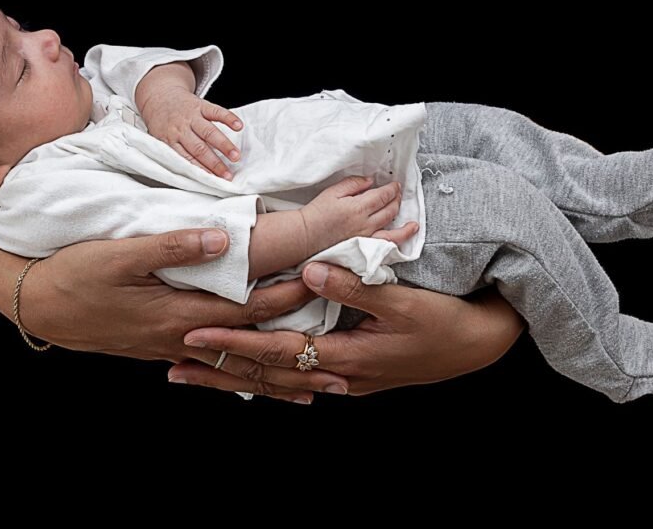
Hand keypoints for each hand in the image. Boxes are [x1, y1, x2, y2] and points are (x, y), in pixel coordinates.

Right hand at [20, 229, 349, 403]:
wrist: (39, 304)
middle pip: (254, 352)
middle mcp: (183, 337)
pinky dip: (242, 380)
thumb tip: (223, 237)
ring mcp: (173, 348)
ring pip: (236, 370)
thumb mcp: (121, 253)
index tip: (327, 292)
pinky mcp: (162, 349)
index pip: (250, 307)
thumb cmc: (77, 274)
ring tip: (317, 392)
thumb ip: (174, 246)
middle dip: (301, 361)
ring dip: (279, 382)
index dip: (291, 298)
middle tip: (345, 371)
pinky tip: (257, 387)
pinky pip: (214, 370)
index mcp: (180, 312)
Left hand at [140, 87, 242, 179]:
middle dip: (215, 163)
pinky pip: (216, 111)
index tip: (213, 181)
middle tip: (228, 174)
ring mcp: (191, 116)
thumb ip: (174, 153)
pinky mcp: (201, 105)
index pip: (187, 159)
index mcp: (169, 140)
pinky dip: (228, 118)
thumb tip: (190, 173)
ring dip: (224, 145)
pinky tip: (239, 126)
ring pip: (209, 132)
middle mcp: (180, 128)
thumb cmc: (162, 122)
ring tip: (236, 156)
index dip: (201, 170)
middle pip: (199, 148)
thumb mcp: (160, 139)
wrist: (159, 96)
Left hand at [168, 262, 524, 395]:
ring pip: (280, 381)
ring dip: (237, 378)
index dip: (233, 343)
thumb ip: (354, 286)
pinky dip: (269, 378)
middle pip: (267, 376)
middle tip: (173, 364)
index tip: (193, 334)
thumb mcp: (403, 301)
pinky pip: (301, 378)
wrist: (479, 344)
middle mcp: (339, 376)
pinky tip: (251, 379)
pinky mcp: (353, 374)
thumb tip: (307, 272)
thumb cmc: (444, 322)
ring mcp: (346, 380)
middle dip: (220, 371)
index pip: (276, 352)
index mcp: (346, 358)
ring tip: (196, 373)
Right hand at [301, 176, 419, 252]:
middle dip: (397, 200)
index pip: (384, 195)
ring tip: (411, 221)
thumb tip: (370, 181)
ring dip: (403, 221)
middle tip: (398, 195)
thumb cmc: (316, 213)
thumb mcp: (333, 191)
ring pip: (393, 228)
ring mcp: (367, 237)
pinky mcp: (364, 249)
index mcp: (359, 206)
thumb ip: (354, 184)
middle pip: (391, 209)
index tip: (395, 185)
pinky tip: (405, 237)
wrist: (305, 236)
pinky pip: (386, 245)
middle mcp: (367, 223)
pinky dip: (399, 240)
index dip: (392, 189)